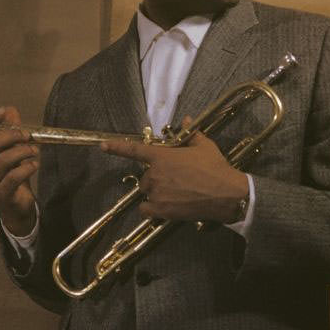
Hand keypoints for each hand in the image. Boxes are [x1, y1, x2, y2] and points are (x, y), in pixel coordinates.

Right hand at [0, 105, 38, 235]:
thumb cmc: (13, 178)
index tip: (3, 111)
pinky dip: (26, 168)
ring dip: (22, 151)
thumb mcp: (13, 153)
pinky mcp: (1, 194)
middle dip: (10, 136)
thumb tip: (10, 110)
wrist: (16, 208)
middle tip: (27, 135)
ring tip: (35, 151)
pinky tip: (34, 165)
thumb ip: (11, 133)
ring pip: (2, 161)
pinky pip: (13, 178)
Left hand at [101, 123, 248, 222]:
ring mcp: (157, 193)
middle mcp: (155, 174)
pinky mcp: (161, 210)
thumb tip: (187, 119)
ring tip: (176, 193)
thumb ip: (191, 133)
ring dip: (156, 192)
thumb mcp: (204, 146)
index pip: (134, 150)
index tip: (103, 146)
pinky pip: (145, 209)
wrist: (226, 194)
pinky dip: (151, 209)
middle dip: (156, 177)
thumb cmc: (215, 167)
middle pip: (145, 176)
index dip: (116, 147)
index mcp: (162, 156)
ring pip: (147, 192)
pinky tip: (163, 207)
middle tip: (175, 179)